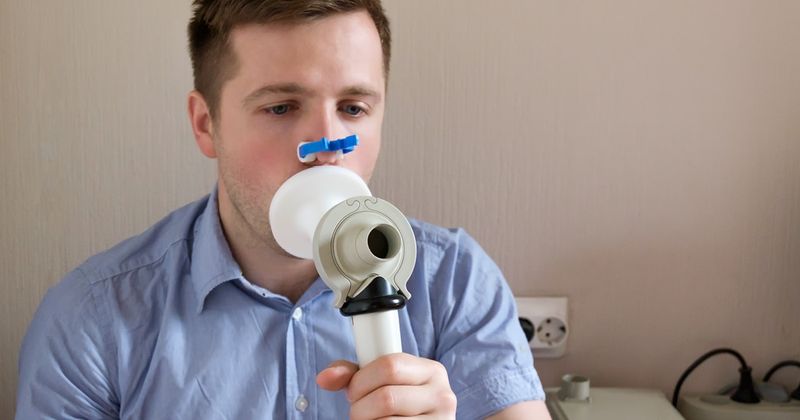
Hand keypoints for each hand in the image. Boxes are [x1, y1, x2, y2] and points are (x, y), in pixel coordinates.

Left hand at [316, 353, 456, 418]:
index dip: (362, 380)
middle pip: (386, 398)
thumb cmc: (398, 403)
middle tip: (357, 411)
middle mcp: (442, 396)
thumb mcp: (381, 382)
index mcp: (432, 371)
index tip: (354, 391)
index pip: (390, 366)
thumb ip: (353, 374)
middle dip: (360, 407)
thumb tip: (324, 378)